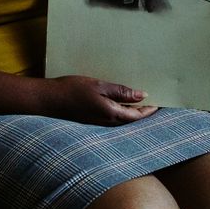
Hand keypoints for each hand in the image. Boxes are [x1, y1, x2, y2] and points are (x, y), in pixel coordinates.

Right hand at [42, 75, 158, 125]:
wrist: (49, 100)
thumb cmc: (72, 90)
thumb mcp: (99, 86)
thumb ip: (121, 91)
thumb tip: (142, 95)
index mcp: (111, 114)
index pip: (137, 116)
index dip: (150, 110)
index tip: (160, 102)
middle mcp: (107, 122)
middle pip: (131, 119)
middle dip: (143, 111)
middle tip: (154, 101)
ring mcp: (99, 122)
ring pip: (122, 119)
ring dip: (132, 111)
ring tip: (140, 100)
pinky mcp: (92, 119)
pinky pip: (112, 117)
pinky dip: (121, 110)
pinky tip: (120, 101)